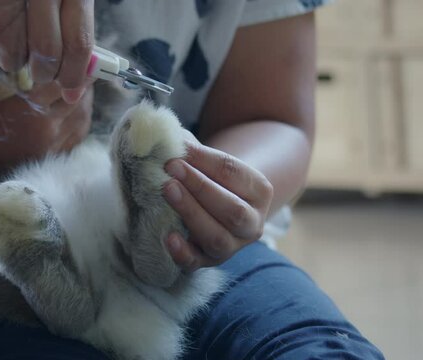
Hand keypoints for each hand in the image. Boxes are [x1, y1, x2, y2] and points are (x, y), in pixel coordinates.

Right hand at [0, 0, 93, 103]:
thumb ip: (74, 40)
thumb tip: (74, 93)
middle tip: (39, 72)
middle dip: (42, 72)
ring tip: (13, 51)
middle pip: (45, 50)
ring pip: (10, 47)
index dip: (73, 74)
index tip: (68, 88)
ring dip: (11, 60)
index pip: (78, 42)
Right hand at [0, 69, 92, 181]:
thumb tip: (20, 55)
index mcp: (30, 105)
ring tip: (82, 92)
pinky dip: (80, 123)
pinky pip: (77, 137)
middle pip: (79, 100)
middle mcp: (47, 125)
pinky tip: (75, 115)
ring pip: (82, 119)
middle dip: (85, 84)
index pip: (64, 81)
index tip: (86, 59)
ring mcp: (52, 144)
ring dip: (85, 104)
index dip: (78, 69)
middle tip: (85, 73)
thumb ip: (3, 72)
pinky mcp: (51, 157)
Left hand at [162, 135, 273, 271]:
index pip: (234, 173)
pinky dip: (183, 253)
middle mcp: (252, 223)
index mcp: (259, 191)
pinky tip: (168, 236)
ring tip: (166, 190)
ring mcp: (232, 246)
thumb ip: (190, 149)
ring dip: (190, 213)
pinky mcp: (209, 262)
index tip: (179, 149)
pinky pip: (197, 263)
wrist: (217, 204)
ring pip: (217, 238)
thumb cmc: (210, 177)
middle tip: (171, 169)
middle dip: (200, 188)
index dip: (205, 160)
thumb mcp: (208, 160)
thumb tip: (163, 136)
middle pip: (232, 210)